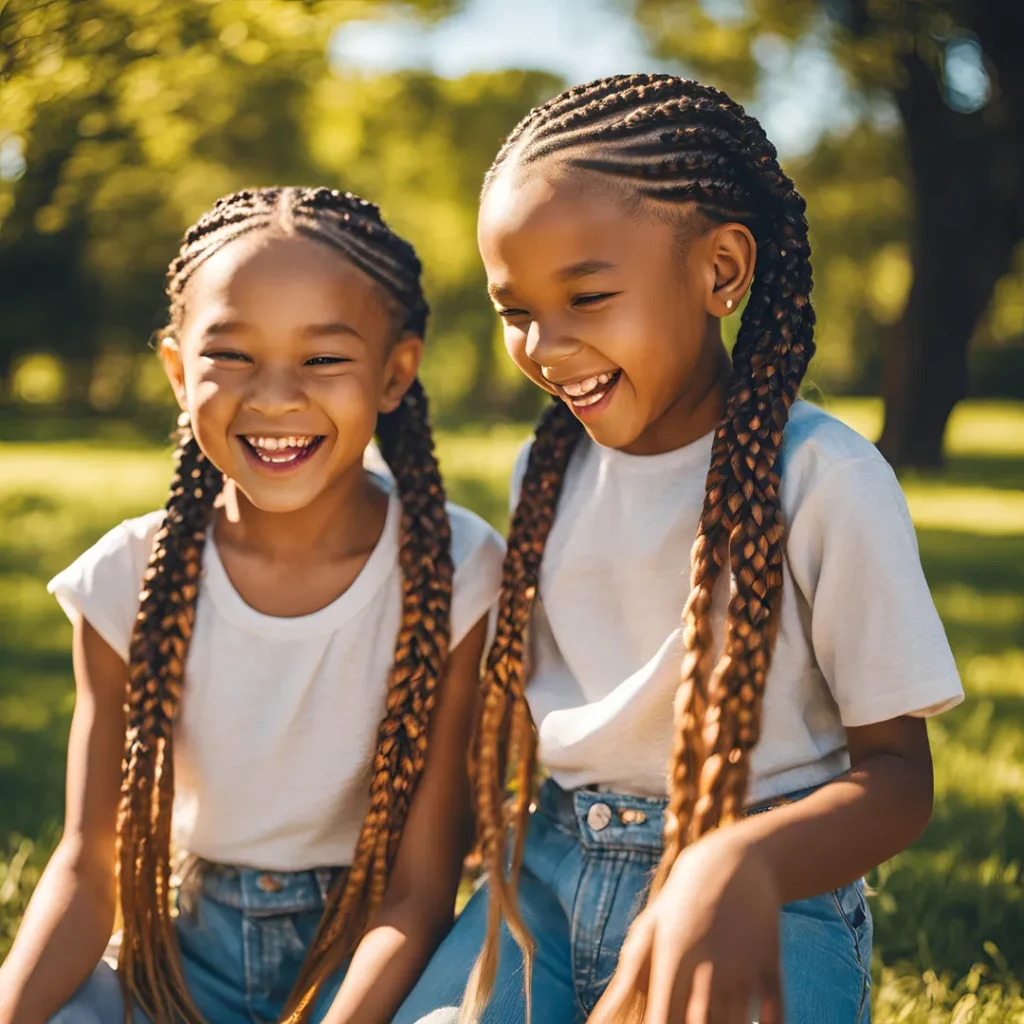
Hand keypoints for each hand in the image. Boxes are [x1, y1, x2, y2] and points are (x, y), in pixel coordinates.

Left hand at [589, 832, 783, 1023]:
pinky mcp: (771, 964)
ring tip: (712, 1021)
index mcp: (672, 955)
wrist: (737, 857)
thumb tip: (600, 1016)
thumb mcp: (651, 924)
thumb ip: (630, 972)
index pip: (662, 1018)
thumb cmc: (684, 896)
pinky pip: (774, 1016)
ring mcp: (742, 965)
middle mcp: (707, 964)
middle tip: (690, 1021)